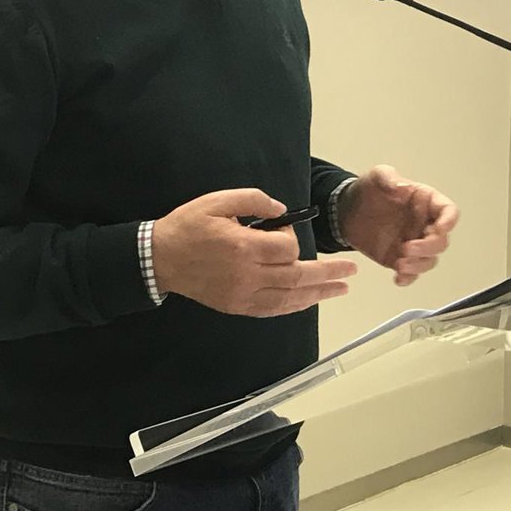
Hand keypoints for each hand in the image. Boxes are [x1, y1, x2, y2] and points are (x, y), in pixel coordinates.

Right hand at [152, 188, 356, 316]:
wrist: (159, 258)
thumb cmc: (189, 225)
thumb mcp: (218, 200)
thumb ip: (253, 200)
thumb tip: (282, 210)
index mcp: (243, 247)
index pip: (287, 248)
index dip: (292, 237)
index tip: (282, 227)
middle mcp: (247, 275)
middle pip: (297, 278)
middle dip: (327, 274)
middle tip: (351, 272)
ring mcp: (242, 295)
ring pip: (289, 299)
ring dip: (318, 295)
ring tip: (340, 289)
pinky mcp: (237, 307)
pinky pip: (273, 310)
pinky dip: (294, 306)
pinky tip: (309, 301)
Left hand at [339, 165, 458, 286]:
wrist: (347, 211)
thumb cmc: (368, 190)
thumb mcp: (377, 176)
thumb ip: (388, 177)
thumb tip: (400, 188)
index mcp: (426, 202)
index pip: (448, 211)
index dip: (449, 221)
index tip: (440, 228)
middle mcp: (424, 225)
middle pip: (441, 241)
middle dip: (428, 247)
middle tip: (406, 248)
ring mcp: (414, 243)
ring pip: (429, 260)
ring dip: (418, 265)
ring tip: (399, 264)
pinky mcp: (400, 259)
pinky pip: (411, 273)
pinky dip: (408, 278)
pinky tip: (398, 278)